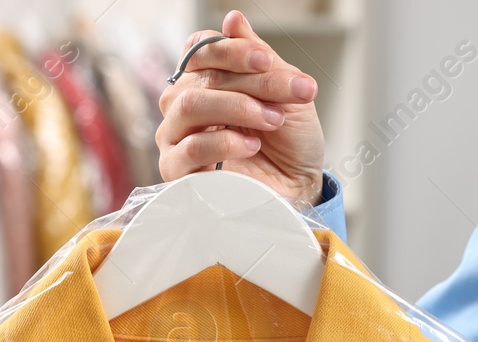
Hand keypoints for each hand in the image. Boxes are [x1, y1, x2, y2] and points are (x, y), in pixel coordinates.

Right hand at [157, 10, 325, 202]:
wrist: (300, 186)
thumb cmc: (291, 140)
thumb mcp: (285, 91)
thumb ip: (258, 58)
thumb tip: (233, 19)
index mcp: (206, 80)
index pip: (200, 49)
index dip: (230, 49)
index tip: (266, 60)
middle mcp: (184, 105)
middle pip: (200, 77)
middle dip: (250, 82)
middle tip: (289, 94)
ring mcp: (177, 137)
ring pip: (189, 105)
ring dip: (238, 108)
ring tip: (273, 120)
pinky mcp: (179, 172)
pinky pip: (190, 147)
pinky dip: (224, 143)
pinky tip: (251, 145)